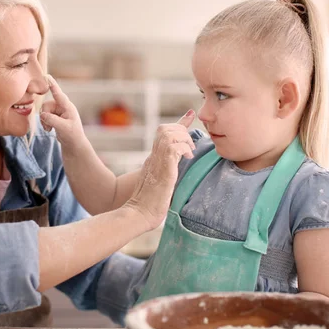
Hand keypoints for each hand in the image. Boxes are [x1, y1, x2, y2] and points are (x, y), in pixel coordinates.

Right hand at [40, 75, 86, 150]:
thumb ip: (52, 120)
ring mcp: (58, 111)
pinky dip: (45, 123)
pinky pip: (44, 116)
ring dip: (44, 121)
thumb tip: (42, 115)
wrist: (74, 144)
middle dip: (45, 116)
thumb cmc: (72, 135)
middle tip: (48, 127)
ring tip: (49, 129)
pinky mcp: (55, 116)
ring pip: (44, 111)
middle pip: (46, 105)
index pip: (58, 94)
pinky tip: (49, 129)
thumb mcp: (63, 128)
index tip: (47, 76)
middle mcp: (63, 107)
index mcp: (68, 107)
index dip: (52, 85)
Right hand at [124, 110, 195, 229]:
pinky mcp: (162, 168)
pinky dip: (183, 148)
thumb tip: (177, 177)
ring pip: (168, 134)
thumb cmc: (150, 206)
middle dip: (181, 129)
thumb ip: (168, 177)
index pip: (165, 135)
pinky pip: (173, 147)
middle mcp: (153, 157)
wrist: (138, 214)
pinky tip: (187, 157)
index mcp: (153, 160)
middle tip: (190, 145)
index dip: (179, 123)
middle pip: (164, 128)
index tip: (190, 114)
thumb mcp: (161, 186)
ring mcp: (156, 161)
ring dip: (183, 138)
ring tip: (189, 152)